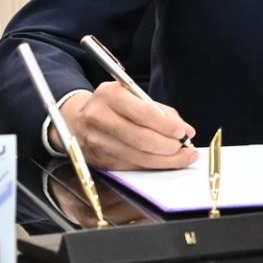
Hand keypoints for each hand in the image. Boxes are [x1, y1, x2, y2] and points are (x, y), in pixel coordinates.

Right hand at [57, 82, 196, 170]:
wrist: (76, 119)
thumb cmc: (112, 105)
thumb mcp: (132, 96)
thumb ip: (160, 111)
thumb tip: (185, 130)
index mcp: (110, 95)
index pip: (143, 113)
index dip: (167, 126)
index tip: (183, 132)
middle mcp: (99, 118)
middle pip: (141, 139)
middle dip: (169, 147)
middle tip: (185, 148)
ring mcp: (97, 142)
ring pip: (138, 157)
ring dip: (165, 160)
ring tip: (183, 157)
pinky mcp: (100, 161)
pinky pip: (132, 167)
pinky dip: (152, 166)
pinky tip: (165, 162)